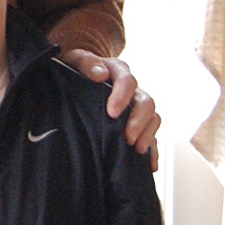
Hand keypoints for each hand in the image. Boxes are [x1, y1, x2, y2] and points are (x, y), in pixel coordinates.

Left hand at [61, 49, 159, 169]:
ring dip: (148, 135)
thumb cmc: (74, 68)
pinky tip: (149, 164)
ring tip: (137, 150)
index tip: (112, 113)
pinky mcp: (135, 123)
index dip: (122, 97)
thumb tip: (100, 74)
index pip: (127, 81)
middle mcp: (131, 89)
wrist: (71, 78)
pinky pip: (151, 136)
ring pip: (152, 118)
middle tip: (128, 137)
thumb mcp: (75, 60)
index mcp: (117, 71)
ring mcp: (135, 106)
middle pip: (146, 102)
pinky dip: (152, 150)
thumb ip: (86, 63)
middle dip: (139, 121)